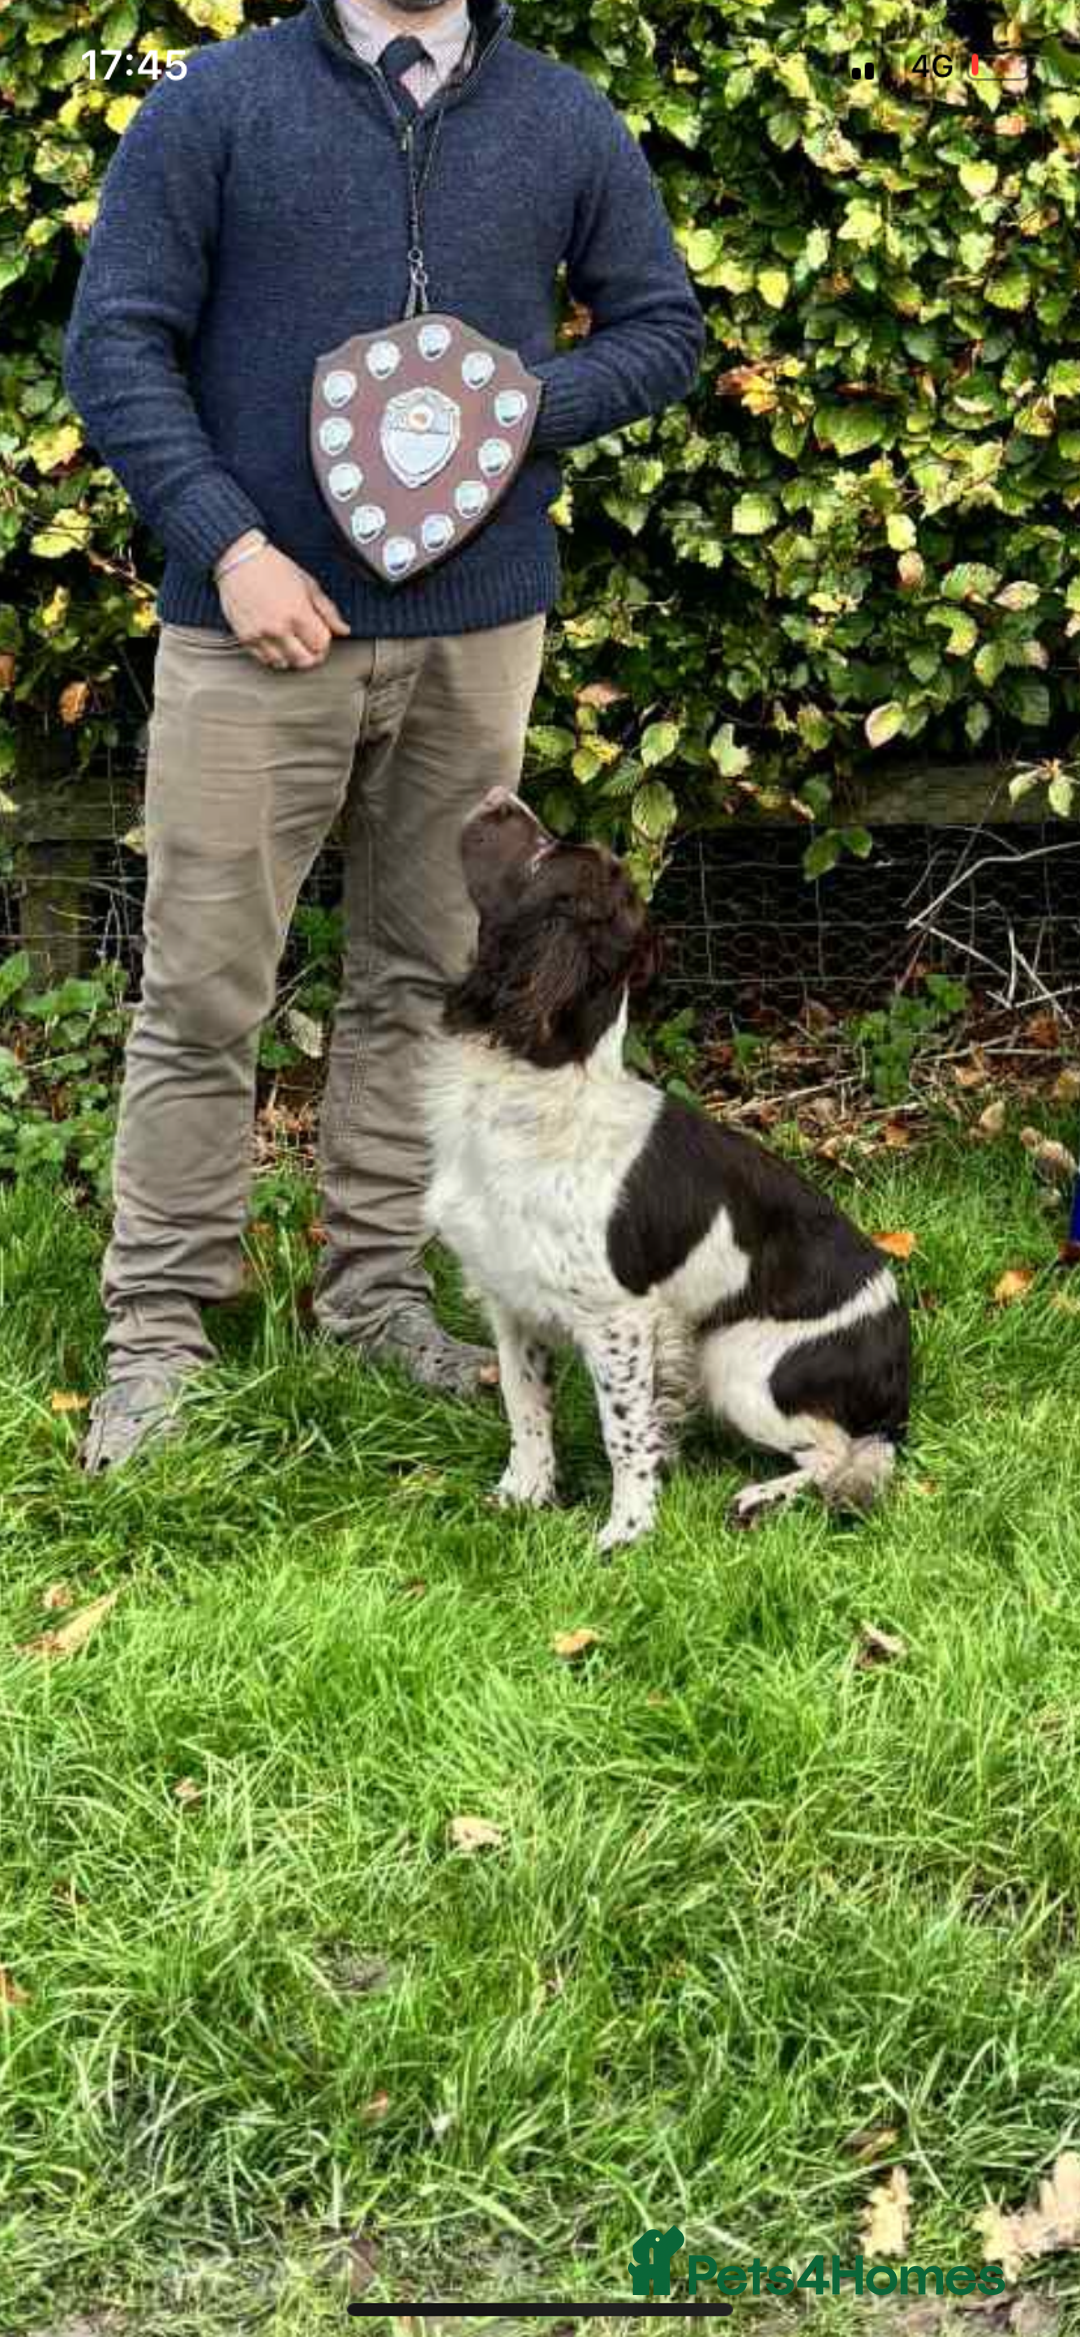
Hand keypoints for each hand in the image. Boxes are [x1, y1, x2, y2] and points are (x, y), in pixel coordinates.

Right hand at [216, 539, 350, 668]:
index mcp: (299, 612)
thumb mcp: (308, 584)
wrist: (239, 560)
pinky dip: (274, 657)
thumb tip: (343, 630)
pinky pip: (265, 660)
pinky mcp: (245, 637)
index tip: (322, 637)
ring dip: (293, 658)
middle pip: (305, 660)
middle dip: (312, 655)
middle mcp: (279, 627)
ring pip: (285, 664)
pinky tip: (278, 644)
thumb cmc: (273, 567)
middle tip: (310, 645)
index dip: (325, 643)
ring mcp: (261, 634)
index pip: (321, 644)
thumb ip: (328, 611)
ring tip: (293, 644)